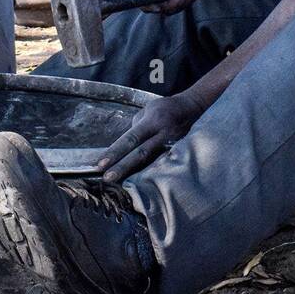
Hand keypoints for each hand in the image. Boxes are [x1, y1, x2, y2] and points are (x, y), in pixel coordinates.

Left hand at [93, 90, 208, 181]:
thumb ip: (136, 128)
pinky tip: (142, 185)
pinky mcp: (180, 152)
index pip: (131, 138)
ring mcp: (173, 144)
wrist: (193, 108)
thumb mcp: (147, 111)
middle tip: (107, 178)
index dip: (116, 152)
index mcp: (153, 121)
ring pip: (153, 162)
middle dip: (123, 167)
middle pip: (140, 153)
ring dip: (136, 174)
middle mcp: (163, 133)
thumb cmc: (165, 109)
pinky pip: (163, 165)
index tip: (101, 164)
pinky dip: (151, 175)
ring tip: (121, 185)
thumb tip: (124, 147)